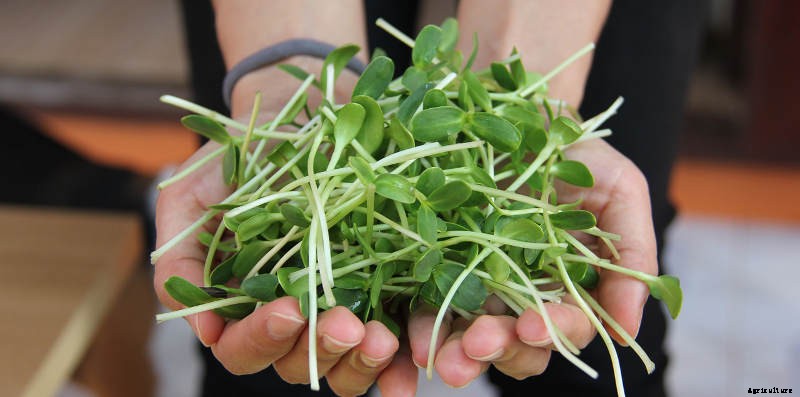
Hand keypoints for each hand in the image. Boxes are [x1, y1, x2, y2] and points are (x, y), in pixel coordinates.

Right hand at [153, 141, 401, 395]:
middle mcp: (290, 311)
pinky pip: (388, 336)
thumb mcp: (190, 197)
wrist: (296, 115)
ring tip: (380, 336)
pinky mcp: (377, 288)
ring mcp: (335, 303)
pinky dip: (398, 356)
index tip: (288, 308)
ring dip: (361, 360)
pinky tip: (409, 354)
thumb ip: (181, 261)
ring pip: (344, 361)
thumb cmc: (236, 157)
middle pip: (297, 362)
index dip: (261, 338)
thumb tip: (204, 332)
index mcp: (241, 301)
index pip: (243, 348)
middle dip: (318, 348)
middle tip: (344, 324)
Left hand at [404, 138, 655, 385]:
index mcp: (571, 287)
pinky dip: (422, 324)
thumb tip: (629, 334)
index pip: (567, 326)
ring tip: (440, 357)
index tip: (533, 325)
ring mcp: (480, 283)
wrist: (519, 113)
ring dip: (456, 352)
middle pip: (517, 344)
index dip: (554, 332)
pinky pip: (428, 302)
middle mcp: (525, 296)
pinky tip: (413, 336)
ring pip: (471, 335)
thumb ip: (633, 254)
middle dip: (499, 351)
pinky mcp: (440, 265)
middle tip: (477, 346)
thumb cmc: (577, 153)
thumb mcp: (621, 190)